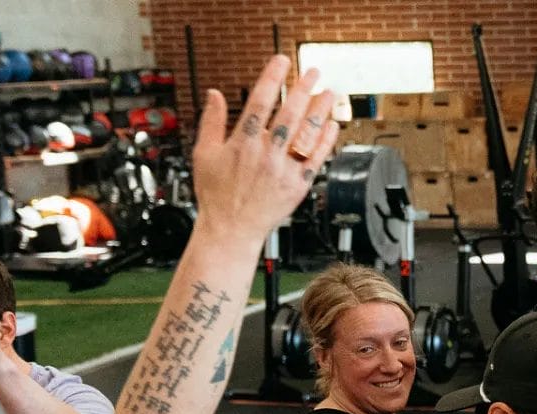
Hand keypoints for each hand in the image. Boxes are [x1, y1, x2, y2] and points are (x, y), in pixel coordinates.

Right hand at [191, 56, 339, 242]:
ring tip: (329, 92)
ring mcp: (284, 170)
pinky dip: (326, 141)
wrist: (232, 229)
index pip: (260, 102)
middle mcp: (265, 154)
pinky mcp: (298, 185)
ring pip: (306, 134)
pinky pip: (316, 159)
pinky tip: (332, 124)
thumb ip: (211, 121)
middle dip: (302, 89)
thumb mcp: (204, 153)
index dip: (272, 78)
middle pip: (289, 114)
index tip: (281, 61)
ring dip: (320, 111)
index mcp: (242, 143)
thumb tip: (214, 93)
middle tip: (313, 71)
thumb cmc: (216, 193)